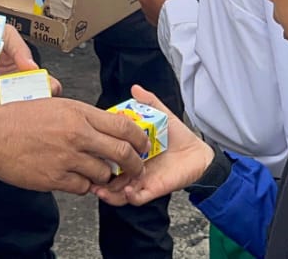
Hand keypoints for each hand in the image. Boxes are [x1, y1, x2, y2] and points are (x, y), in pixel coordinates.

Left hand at [0, 18, 60, 102]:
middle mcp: (4, 84)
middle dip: (13, 99)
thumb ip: (20, 50)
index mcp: (18, 71)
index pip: (37, 86)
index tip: (48, 89)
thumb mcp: (6, 34)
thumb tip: (33, 67)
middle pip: (16, 102)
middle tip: (7, 88)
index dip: (45, 91)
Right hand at [0, 98, 148, 193]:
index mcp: (79, 113)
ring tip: (99, 174)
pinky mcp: (55, 178)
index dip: (139, 137)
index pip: (123, 125)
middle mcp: (78, 135)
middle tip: (135, 167)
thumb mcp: (56, 104)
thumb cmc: (17, 117)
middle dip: (134, 163)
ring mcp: (67, 158)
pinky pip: (81, 188)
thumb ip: (80, 116)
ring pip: (103, 174)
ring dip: (105, 177)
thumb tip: (99, 124)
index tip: (143, 143)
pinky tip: (77, 180)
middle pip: (121, 152)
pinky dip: (83, 186)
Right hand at [92, 86, 214, 206]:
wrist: (198, 155)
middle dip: (96, 176)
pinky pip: (137, 198)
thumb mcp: (162, 116)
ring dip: (107, 192)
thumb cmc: (178, 138)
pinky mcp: (152, 189)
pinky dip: (130, 197)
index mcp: (130, 151)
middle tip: (89, 171)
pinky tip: (126, 190)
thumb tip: (135, 88)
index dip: (97, 152)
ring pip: (118, 191)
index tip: (90, 146)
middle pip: (108, 175)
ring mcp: (140, 179)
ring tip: (100, 187)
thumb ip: (149, 103)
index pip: (108, 153)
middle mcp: (132, 167)